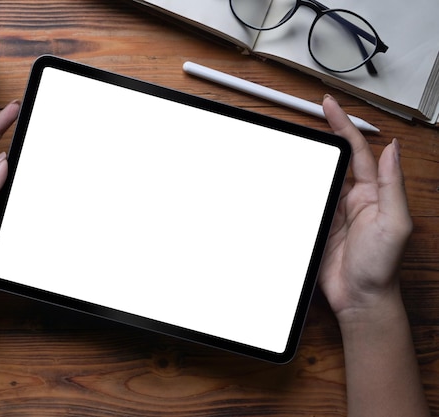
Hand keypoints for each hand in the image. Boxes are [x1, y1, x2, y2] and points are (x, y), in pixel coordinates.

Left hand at [0, 101, 19, 340]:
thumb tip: (2, 162)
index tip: (13, 110)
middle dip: (10, 139)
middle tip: (30, 121)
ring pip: (9, 183)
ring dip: (22, 166)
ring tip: (39, 149)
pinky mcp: (2, 230)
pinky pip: (18, 206)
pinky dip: (29, 194)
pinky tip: (40, 189)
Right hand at [318, 95, 412, 320]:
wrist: (360, 297)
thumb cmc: (381, 265)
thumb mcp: (395, 222)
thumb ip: (392, 185)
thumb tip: (393, 149)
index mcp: (374, 193)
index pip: (358, 151)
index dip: (344, 126)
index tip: (330, 107)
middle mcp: (354, 199)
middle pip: (337, 158)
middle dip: (326, 133)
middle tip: (313, 113)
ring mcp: (334, 212)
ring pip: (320, 176)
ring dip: (310, 158)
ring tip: (298, 139)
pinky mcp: (318, 226)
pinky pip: (306, 200)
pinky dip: (297, 187)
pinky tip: (289, 177)